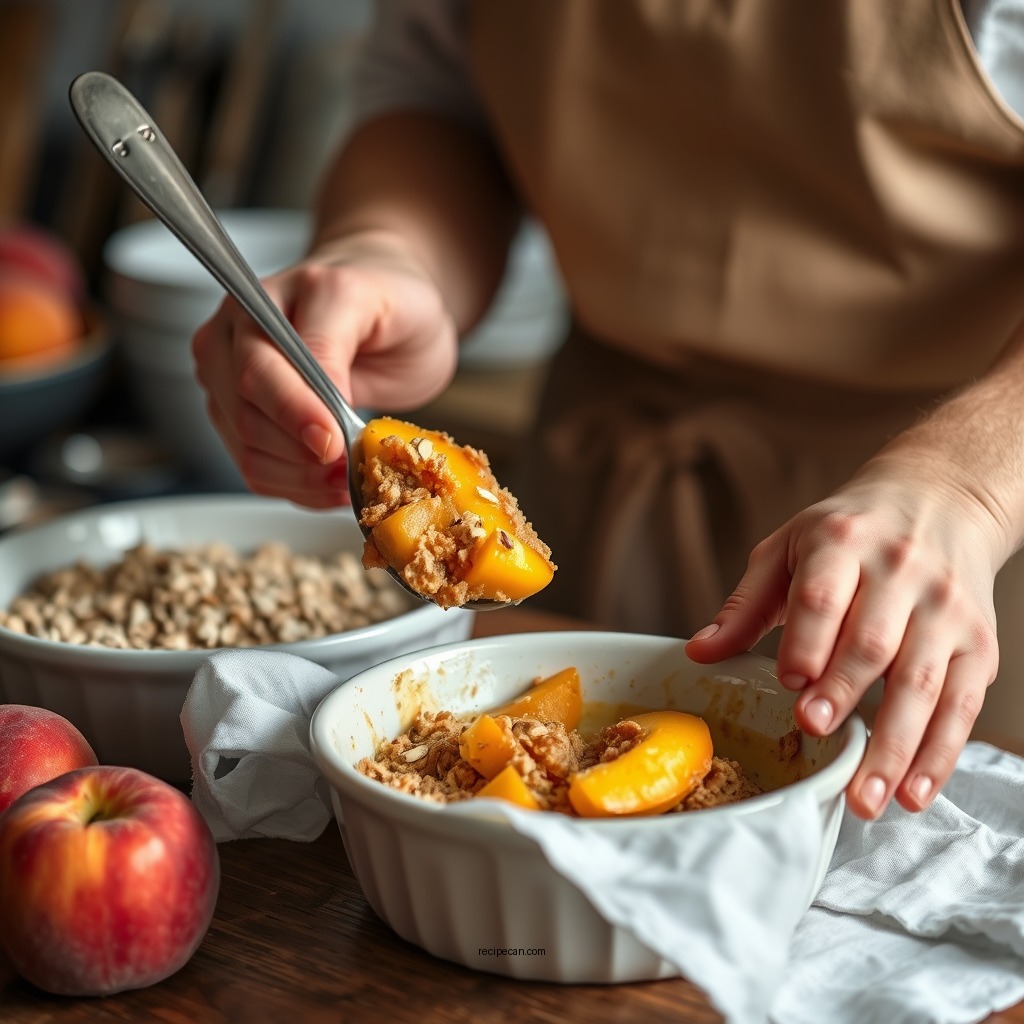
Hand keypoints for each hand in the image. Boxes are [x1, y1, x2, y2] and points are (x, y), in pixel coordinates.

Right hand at [191, 231, 457, 507]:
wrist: (391, 315)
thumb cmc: (384, 298)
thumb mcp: (367, 301)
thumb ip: (331, 341)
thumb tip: (319, 397)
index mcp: (252, 307)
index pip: (255, 372)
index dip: (293, 413)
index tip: (333, 442)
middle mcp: (228, 349)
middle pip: (247, 421)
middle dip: (305, 453)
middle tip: (356, 461)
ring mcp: (231, 393)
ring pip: (250, 457)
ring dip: (305, 479)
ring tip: (353, 475)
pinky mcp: (247, 430)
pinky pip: (262, 476)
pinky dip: (302, 489)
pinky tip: (336, 483)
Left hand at [685, 453, 1003, 818]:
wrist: (938, 500)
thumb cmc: (848, 533)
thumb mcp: (786, 550)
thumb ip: (744, 606)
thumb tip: (699, 654)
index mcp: (842, 544)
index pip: (823, 596)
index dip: (807, 641)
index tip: (789, 682)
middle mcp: (900, 574)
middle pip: (873, 643)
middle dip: (842, 693)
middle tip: (812, 731)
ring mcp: (944, 611)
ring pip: (922, 684)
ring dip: (894, 746)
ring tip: (863, 796)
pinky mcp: (978, 644)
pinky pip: (962, 706)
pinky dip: (939, 755)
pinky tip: (912, 791)